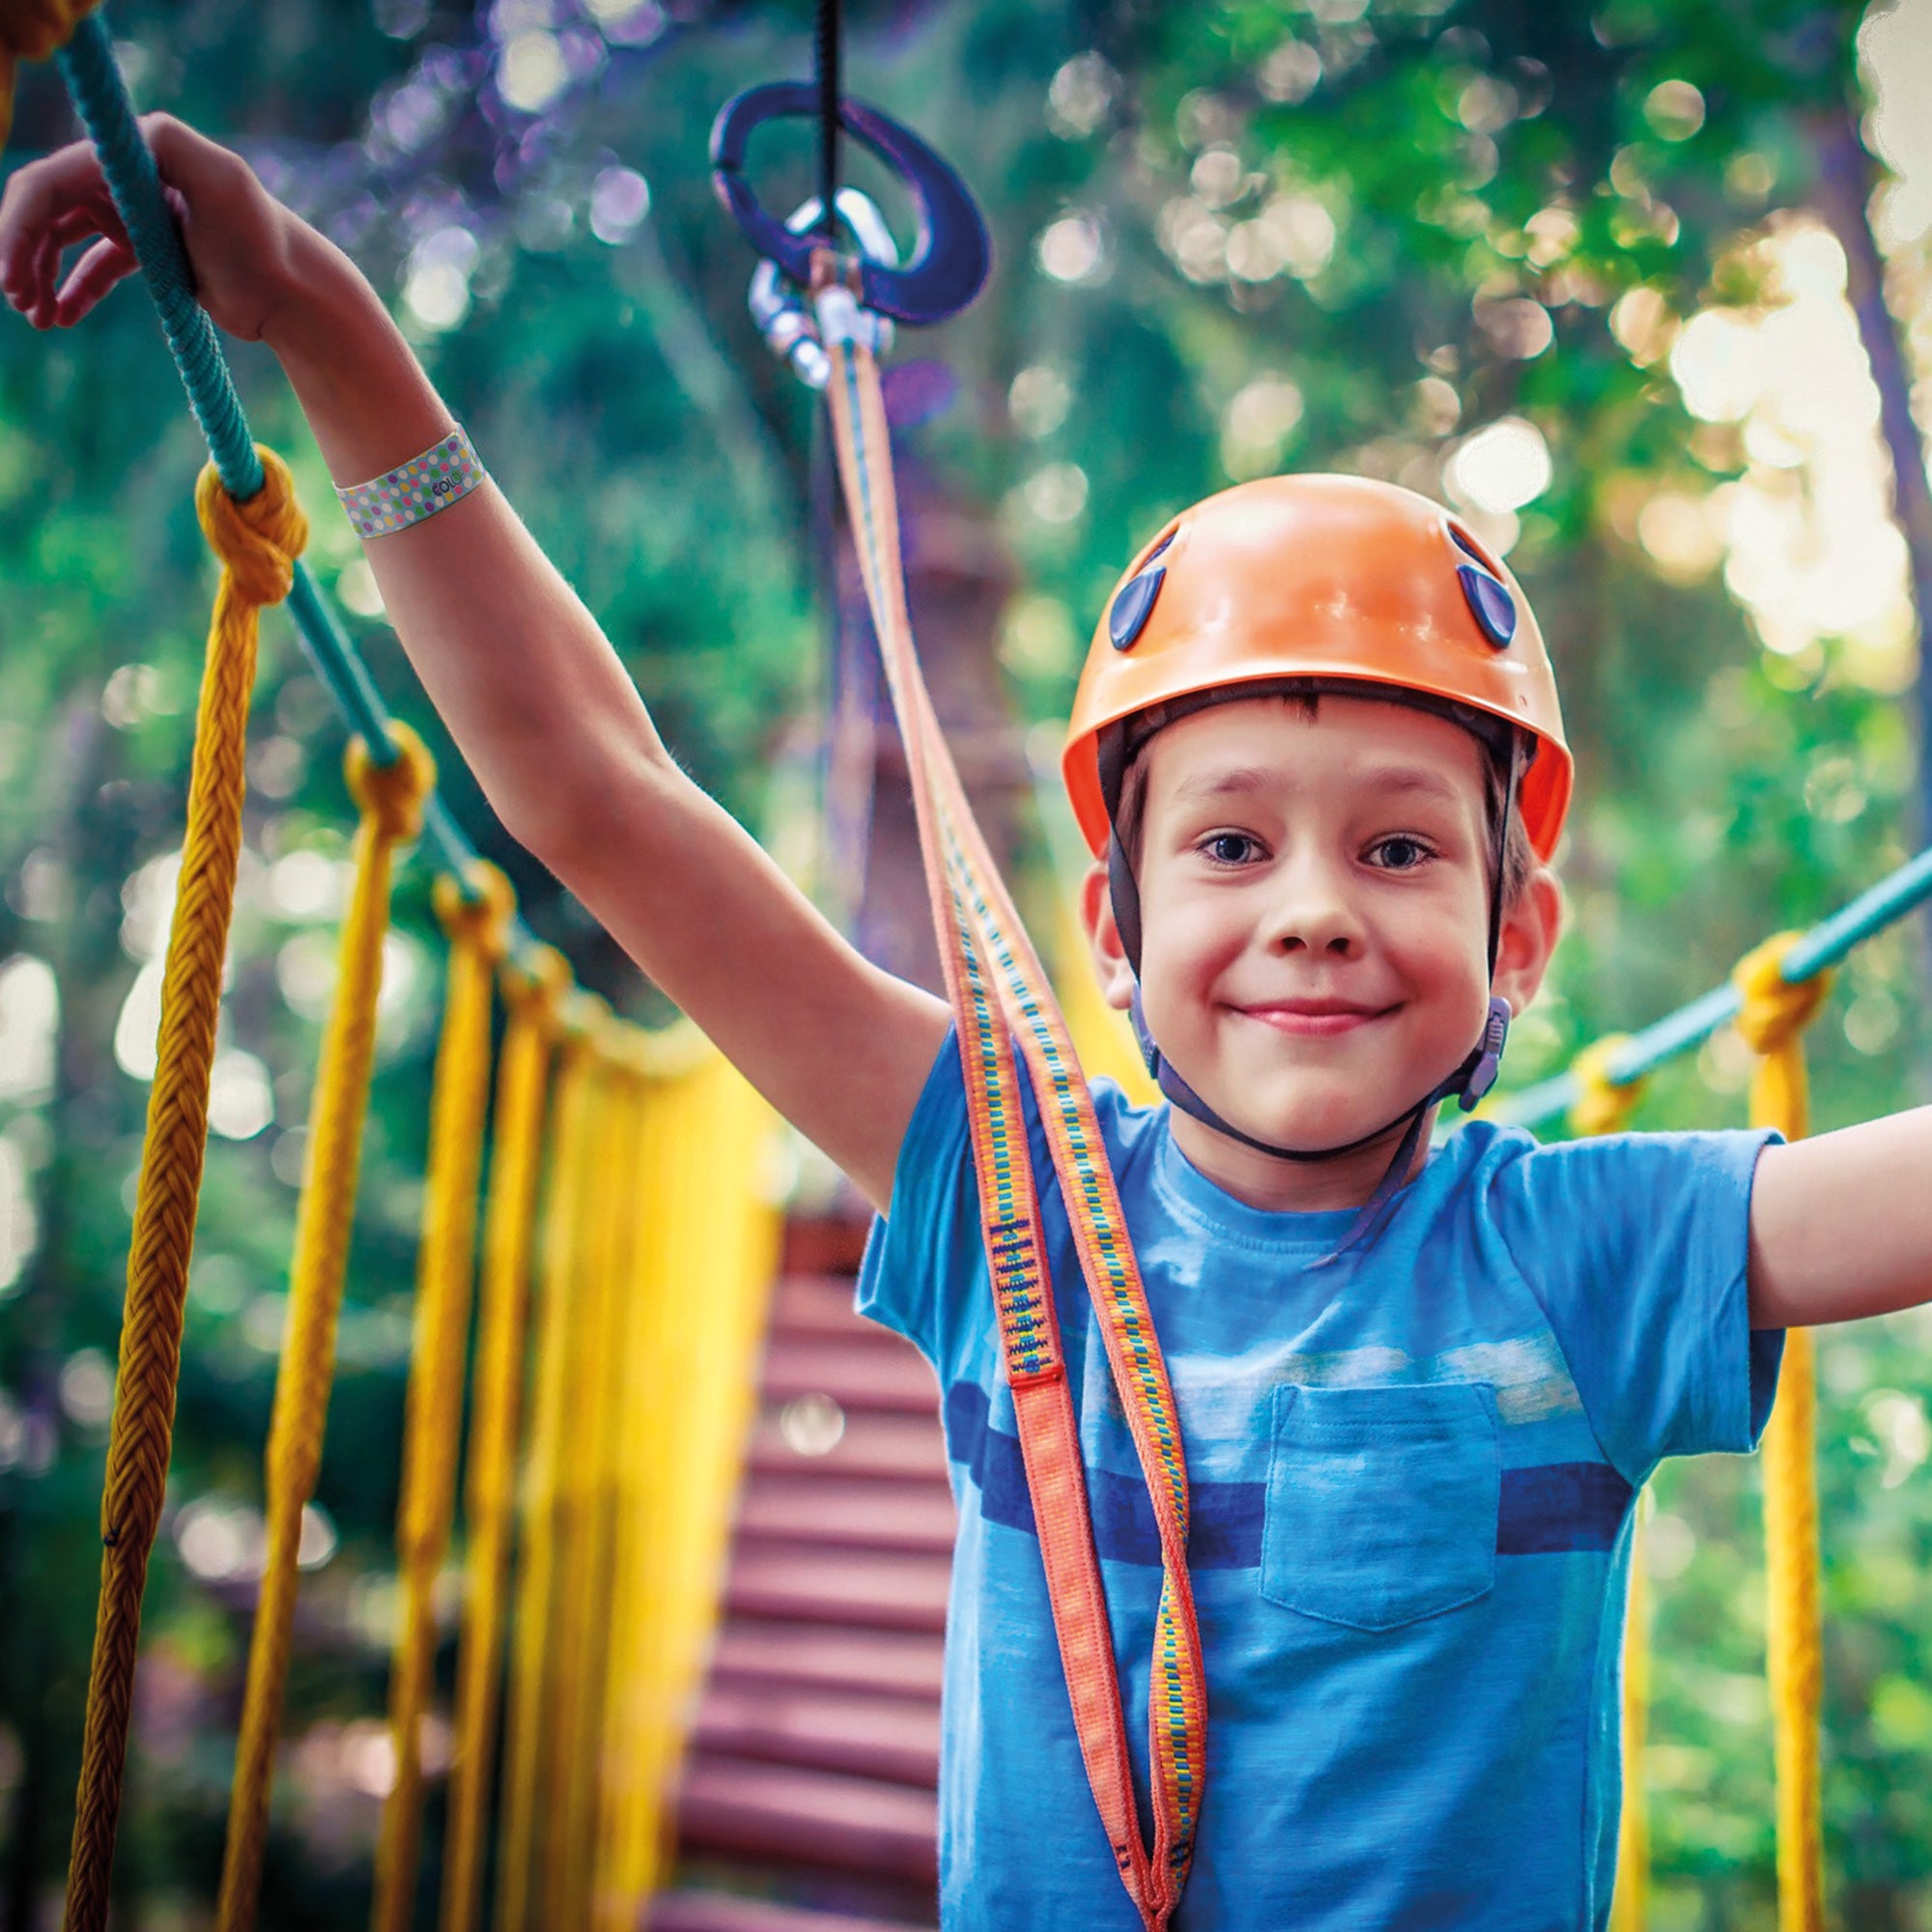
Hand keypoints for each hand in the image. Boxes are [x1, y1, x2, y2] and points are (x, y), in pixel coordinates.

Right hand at [0, 113, 306, 340]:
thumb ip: (171, 148)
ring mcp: (138, 212)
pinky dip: (74, 289)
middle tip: (19, 302)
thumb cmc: (261, 244)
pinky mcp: (150, 249)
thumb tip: (126, 128)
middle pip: (50, 207)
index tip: (10, 274)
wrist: (295, 296)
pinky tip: (60, 317)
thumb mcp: (221, 185)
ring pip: (65, 237)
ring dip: (41, 273)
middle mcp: (132, 172)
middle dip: (23, 251)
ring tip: (38, 318)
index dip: (20, 224)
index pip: (53, 180)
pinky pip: (95, 265)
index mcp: (140, 149)